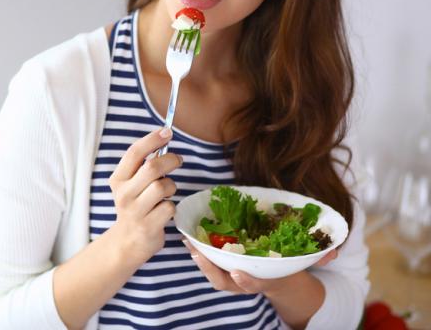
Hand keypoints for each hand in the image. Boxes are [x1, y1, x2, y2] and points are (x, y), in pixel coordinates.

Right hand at [107, 127, 182, 265]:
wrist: (126, 242)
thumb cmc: (134, 206)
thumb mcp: (130, 185)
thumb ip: (142, 166)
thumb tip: (164, 139)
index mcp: (118, 180)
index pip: (134, 153)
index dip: (152, 139)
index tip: (167, 131)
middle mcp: (123, 194)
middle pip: (152, 167)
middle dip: (170, 160)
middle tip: (178, 160)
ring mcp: (135, 212)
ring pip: (163, 187)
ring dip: (171, 186)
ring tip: (166, 193)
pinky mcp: (148, 227)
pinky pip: (170, 207)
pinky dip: (171, 207)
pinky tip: (163, 211)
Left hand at [184, 239, 338, 295]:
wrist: (280, 278)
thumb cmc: (289, 264)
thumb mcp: (305, 261)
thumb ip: (319, 256)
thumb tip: (333, 251)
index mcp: (266, 281)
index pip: (255, 284)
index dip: (247, 281)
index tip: (238, 273)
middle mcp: (246, 281)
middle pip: (225, 282)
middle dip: (211, 270)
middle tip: (198, 254)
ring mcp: (233, 276)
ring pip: (213, 274)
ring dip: (200, 259)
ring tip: (188, 243)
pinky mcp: (223, 267)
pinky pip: (208, 262)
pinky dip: (198, 251)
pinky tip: (188, 237)